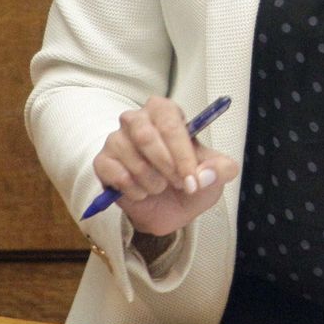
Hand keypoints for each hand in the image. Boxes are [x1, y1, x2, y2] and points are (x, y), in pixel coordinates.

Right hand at [92, 97, 239, 237]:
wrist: (169, 210)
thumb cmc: (190, 182)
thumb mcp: (215, 177)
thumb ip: (220, 170)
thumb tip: (203, 175)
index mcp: (166, 112)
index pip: (170, 124)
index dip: (182, 154)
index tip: (193, 180)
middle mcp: (137, 120)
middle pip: (146, 137)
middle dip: (166, 167)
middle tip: (180, 184)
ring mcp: (116, 139)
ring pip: (132, 159)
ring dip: (152, 182)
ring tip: (160, 187)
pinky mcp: (103, 162)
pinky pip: (116, 175)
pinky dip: (134, 190)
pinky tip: (141, 192)